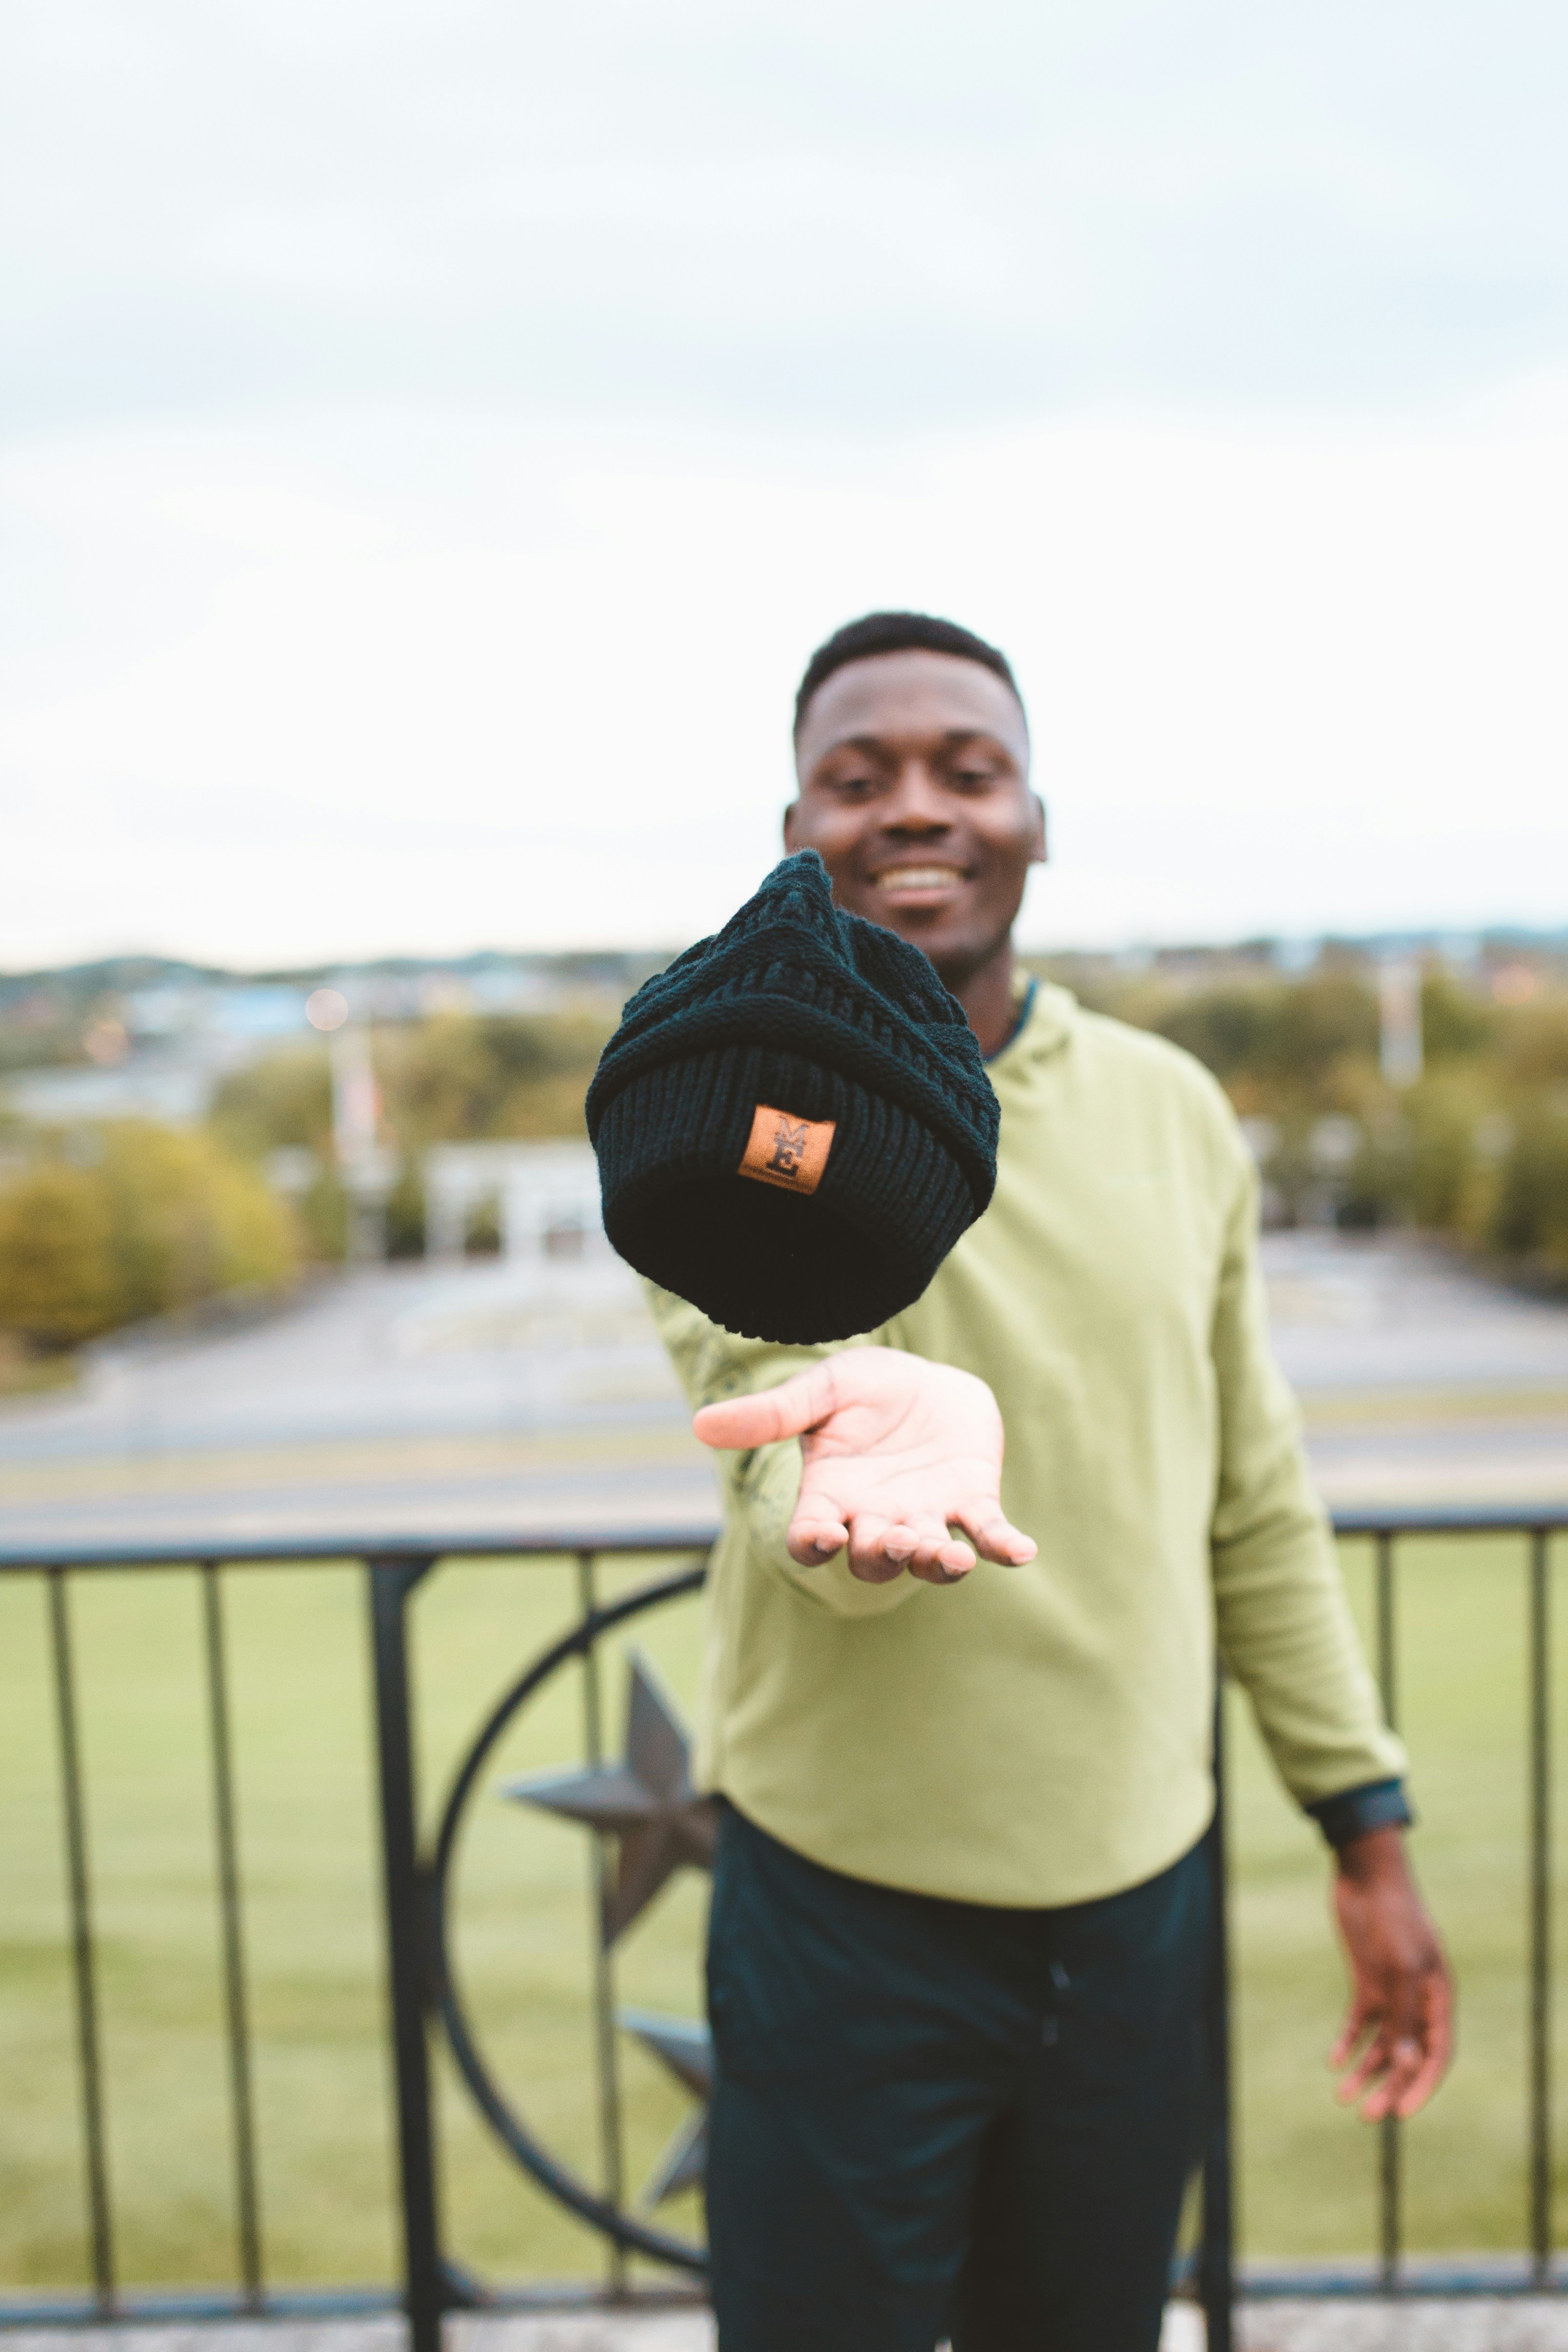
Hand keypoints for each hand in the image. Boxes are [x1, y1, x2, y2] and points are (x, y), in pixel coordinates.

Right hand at [692, 1347, 1036, 1585]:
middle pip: (875, 1560)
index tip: (823, 1537)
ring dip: (939, 1562)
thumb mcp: (820, 1391)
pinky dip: (1003, 1546)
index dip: (815, 1544)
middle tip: (897, 1539)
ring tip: (953, 1557)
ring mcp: (927, 1516)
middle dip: (885, 1554)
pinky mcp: (973, 1503)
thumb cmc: (865, 1389)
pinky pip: (988, 1535)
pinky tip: (1021, 1551)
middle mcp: (878, 1519)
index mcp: (832, 1498)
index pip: (813, 1539)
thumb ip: (771, 1414)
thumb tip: (702, 1422)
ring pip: (930, 1558)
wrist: (927, 1379)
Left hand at [1329, 1828, 1453, 2120]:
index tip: (1402, 2111)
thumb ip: (1404, 2016)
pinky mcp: (1367, 1981)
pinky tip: (1333, 2060)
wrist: (1366, 1876)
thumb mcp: (1401, 1969)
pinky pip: (1360, 2021)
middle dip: (1388, 2085)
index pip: (1436, 2053)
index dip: (1421, 2084)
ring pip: (1381, 2043)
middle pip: (1406, 2054)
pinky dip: (1348, 2040)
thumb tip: (1405, 2066)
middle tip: (1366, 2116)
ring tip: (1342, 2096)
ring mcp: (1391, 1991)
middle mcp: (1418, 1999)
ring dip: (1363, 2069)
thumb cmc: (1393, 1918)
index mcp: (1439, 1997)